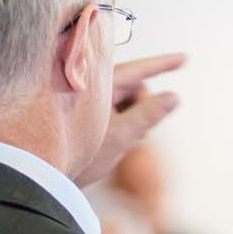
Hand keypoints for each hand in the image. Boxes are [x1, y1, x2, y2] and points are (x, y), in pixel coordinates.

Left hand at [78, 54, 184, 185]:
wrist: (49, 175)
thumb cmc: (78, 155)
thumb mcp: (121, 135)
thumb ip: (149, 114)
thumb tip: (173, 97)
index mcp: (98, 86)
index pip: (138, 69)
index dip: (163, 63)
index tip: (183, 58)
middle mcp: (93, 88)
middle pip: (134, 87)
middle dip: (143, 106)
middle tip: (138, 130)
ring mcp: (90, 101)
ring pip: (127, 101)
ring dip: (134, 119)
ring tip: (122, 140)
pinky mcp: (87, 113)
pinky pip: (116, 112)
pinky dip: (123, 124)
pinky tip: (115, 141)